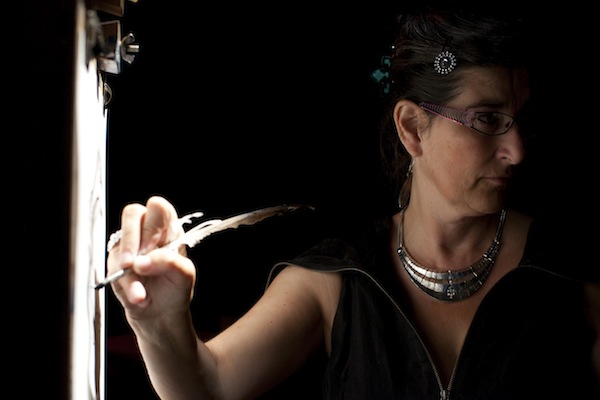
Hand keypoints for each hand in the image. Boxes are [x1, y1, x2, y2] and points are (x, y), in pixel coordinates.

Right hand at [106, 195, 196, 322]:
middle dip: (132, 239)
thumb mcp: (184, 275)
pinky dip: (126, 285)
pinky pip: (113, 267)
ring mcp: (129, 246)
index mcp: (168, 229)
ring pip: (120, 244)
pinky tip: (139, 296)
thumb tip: (141, 261)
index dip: (153, 222)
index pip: (159, 207)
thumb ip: (169, 262)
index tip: (153, 245)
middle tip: (134, 263)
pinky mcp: (115, 263)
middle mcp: (146, 232)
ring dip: (129, 272)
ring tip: (142, 293)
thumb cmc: (175, 287)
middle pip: (132, 213)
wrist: (161, 313)